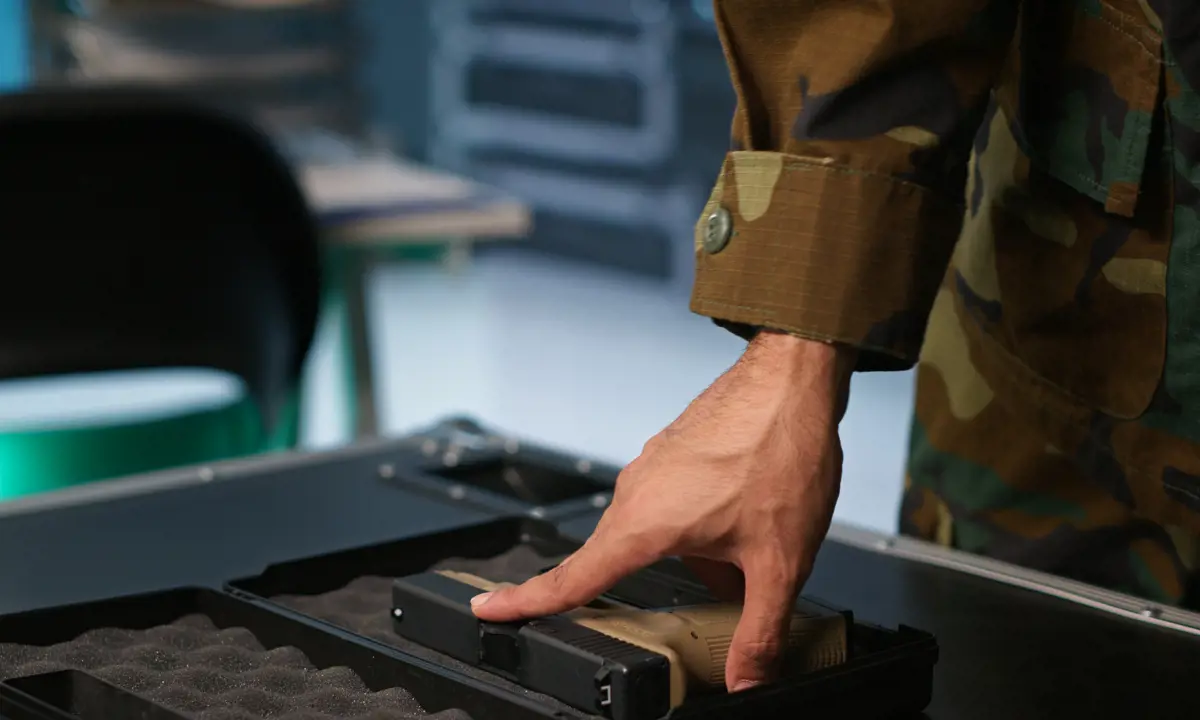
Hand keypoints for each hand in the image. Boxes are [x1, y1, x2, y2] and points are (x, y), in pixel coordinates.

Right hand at [471, 331, 853, 691]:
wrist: (791, 380)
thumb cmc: (779, 451)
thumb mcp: (779, 561)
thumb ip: (761, 631)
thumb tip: (749, 679)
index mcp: (644, 524)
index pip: (571, 579)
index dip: (524, 602)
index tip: (488, 611)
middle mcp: (636, 492)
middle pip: (623, 561)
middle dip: (657, 589)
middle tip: (699, 599)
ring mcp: (652, 467)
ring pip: (655, 532)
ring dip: (690, 555)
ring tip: (746, 560)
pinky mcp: (672, 452)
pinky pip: (672, 503)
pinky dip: (700, 524)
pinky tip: (745, 521)